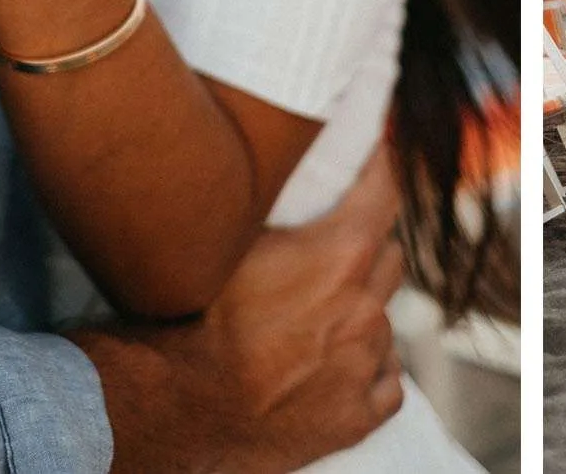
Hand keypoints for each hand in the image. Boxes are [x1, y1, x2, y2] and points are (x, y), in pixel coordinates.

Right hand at [75, 149, 406, 473]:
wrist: (175, 403)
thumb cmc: (192, 318)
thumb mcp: (231, 240)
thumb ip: (277, 205)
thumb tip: (278, 162)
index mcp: (342, 254)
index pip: (387, 192)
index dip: (388, 166)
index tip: (388, 150)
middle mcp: (364, 306)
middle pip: (390, 256)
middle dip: (368, 250)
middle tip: (332, 255)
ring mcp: (365, 363)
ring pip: (384, 319)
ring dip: (360, 313)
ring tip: (316, 321)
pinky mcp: (357, 415)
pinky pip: (388, 380)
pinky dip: (369, 370)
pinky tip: (337, 366)